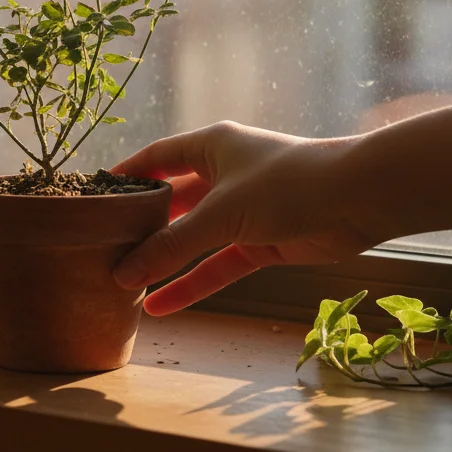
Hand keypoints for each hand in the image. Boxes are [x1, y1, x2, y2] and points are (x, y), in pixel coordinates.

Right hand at [110, 122, 384, 315]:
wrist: (360, 199)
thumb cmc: (287, 183)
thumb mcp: (220, 213)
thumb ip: (171, 246)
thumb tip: (122, 273)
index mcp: (210, 146)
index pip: (155, 159)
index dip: (126, 177)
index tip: (92, 199)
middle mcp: (223, 174)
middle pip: (172, 202)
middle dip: (142, 227)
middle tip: (102, 250)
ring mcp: (242, 210)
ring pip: (193, 239)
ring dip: (165, 261)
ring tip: (124, 285)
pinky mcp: (261, 242)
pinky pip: (217, 265)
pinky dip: (193, 284)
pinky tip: (162, 306)